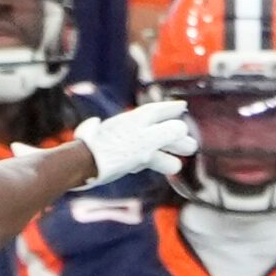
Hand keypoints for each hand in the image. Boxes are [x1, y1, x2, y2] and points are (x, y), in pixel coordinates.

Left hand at [74, 100, 198, 184]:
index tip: (183, 107)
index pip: (158, 110)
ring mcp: (123, 143)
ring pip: (148, 147)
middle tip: (191, 147)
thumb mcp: (147, 141)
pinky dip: (149, 161)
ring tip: (177, 166)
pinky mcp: (116, 158)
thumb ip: (167, 133)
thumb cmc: (116, 151)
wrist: (84, 165)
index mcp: (138, 119)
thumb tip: (181, 128)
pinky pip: (137, 157)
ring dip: (164, 154)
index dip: (171, 109)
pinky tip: (153, 167)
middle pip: (156, 130)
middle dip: (174, 138)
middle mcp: (131, 128)